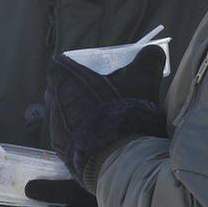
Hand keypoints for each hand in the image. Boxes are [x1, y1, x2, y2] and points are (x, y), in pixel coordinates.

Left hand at [47, 54, 164, 189]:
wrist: (119, 157)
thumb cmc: (127, 112)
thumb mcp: (144, 79)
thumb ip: (148, 59)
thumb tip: (154, 50)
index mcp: (65, 78)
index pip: (60, 64)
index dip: (74, 66)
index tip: (90, 71)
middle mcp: (53, 101)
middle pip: (59, 90)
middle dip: (75, 90)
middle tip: (98, 96)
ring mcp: (54, 127)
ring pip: (62, 114)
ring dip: (78, 115)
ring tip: (102, 121)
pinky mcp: (61, 149)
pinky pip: (67, 138)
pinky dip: (80, 136)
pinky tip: (99, 140)